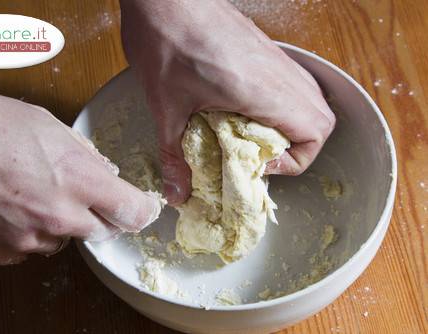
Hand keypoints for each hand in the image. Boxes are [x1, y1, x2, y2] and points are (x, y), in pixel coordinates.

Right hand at [0, 83, 161, 264]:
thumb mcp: (46, 125)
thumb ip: (82, 155)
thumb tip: (102, 172)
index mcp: (76, 180)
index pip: (131, 210)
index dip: (141, 210)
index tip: (141, 209)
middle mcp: (57, 216)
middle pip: (101, 231)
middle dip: (96, 215)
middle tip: (75, 193)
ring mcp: (26, 239)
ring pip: (61, 240)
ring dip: (56, 223)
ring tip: (27, 192)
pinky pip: (26, 248)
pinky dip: (24, 232)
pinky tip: (5, 206)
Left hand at [120, 0, 334, 204]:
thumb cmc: (165, 44)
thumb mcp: (166, 109)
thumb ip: (174, 156)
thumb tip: (176, 194)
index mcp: (263, 91)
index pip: (314, 133)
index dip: (293, 161)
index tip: (257, 165)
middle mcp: (278, 73)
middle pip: (321, 119)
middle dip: (298, 146)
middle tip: (260, 154)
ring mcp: (275, 57)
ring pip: (310, 98)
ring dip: (291, 123)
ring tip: (254, 134)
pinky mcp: (263, 47)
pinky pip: (291, 81)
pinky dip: (281, 102)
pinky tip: (245, 107)